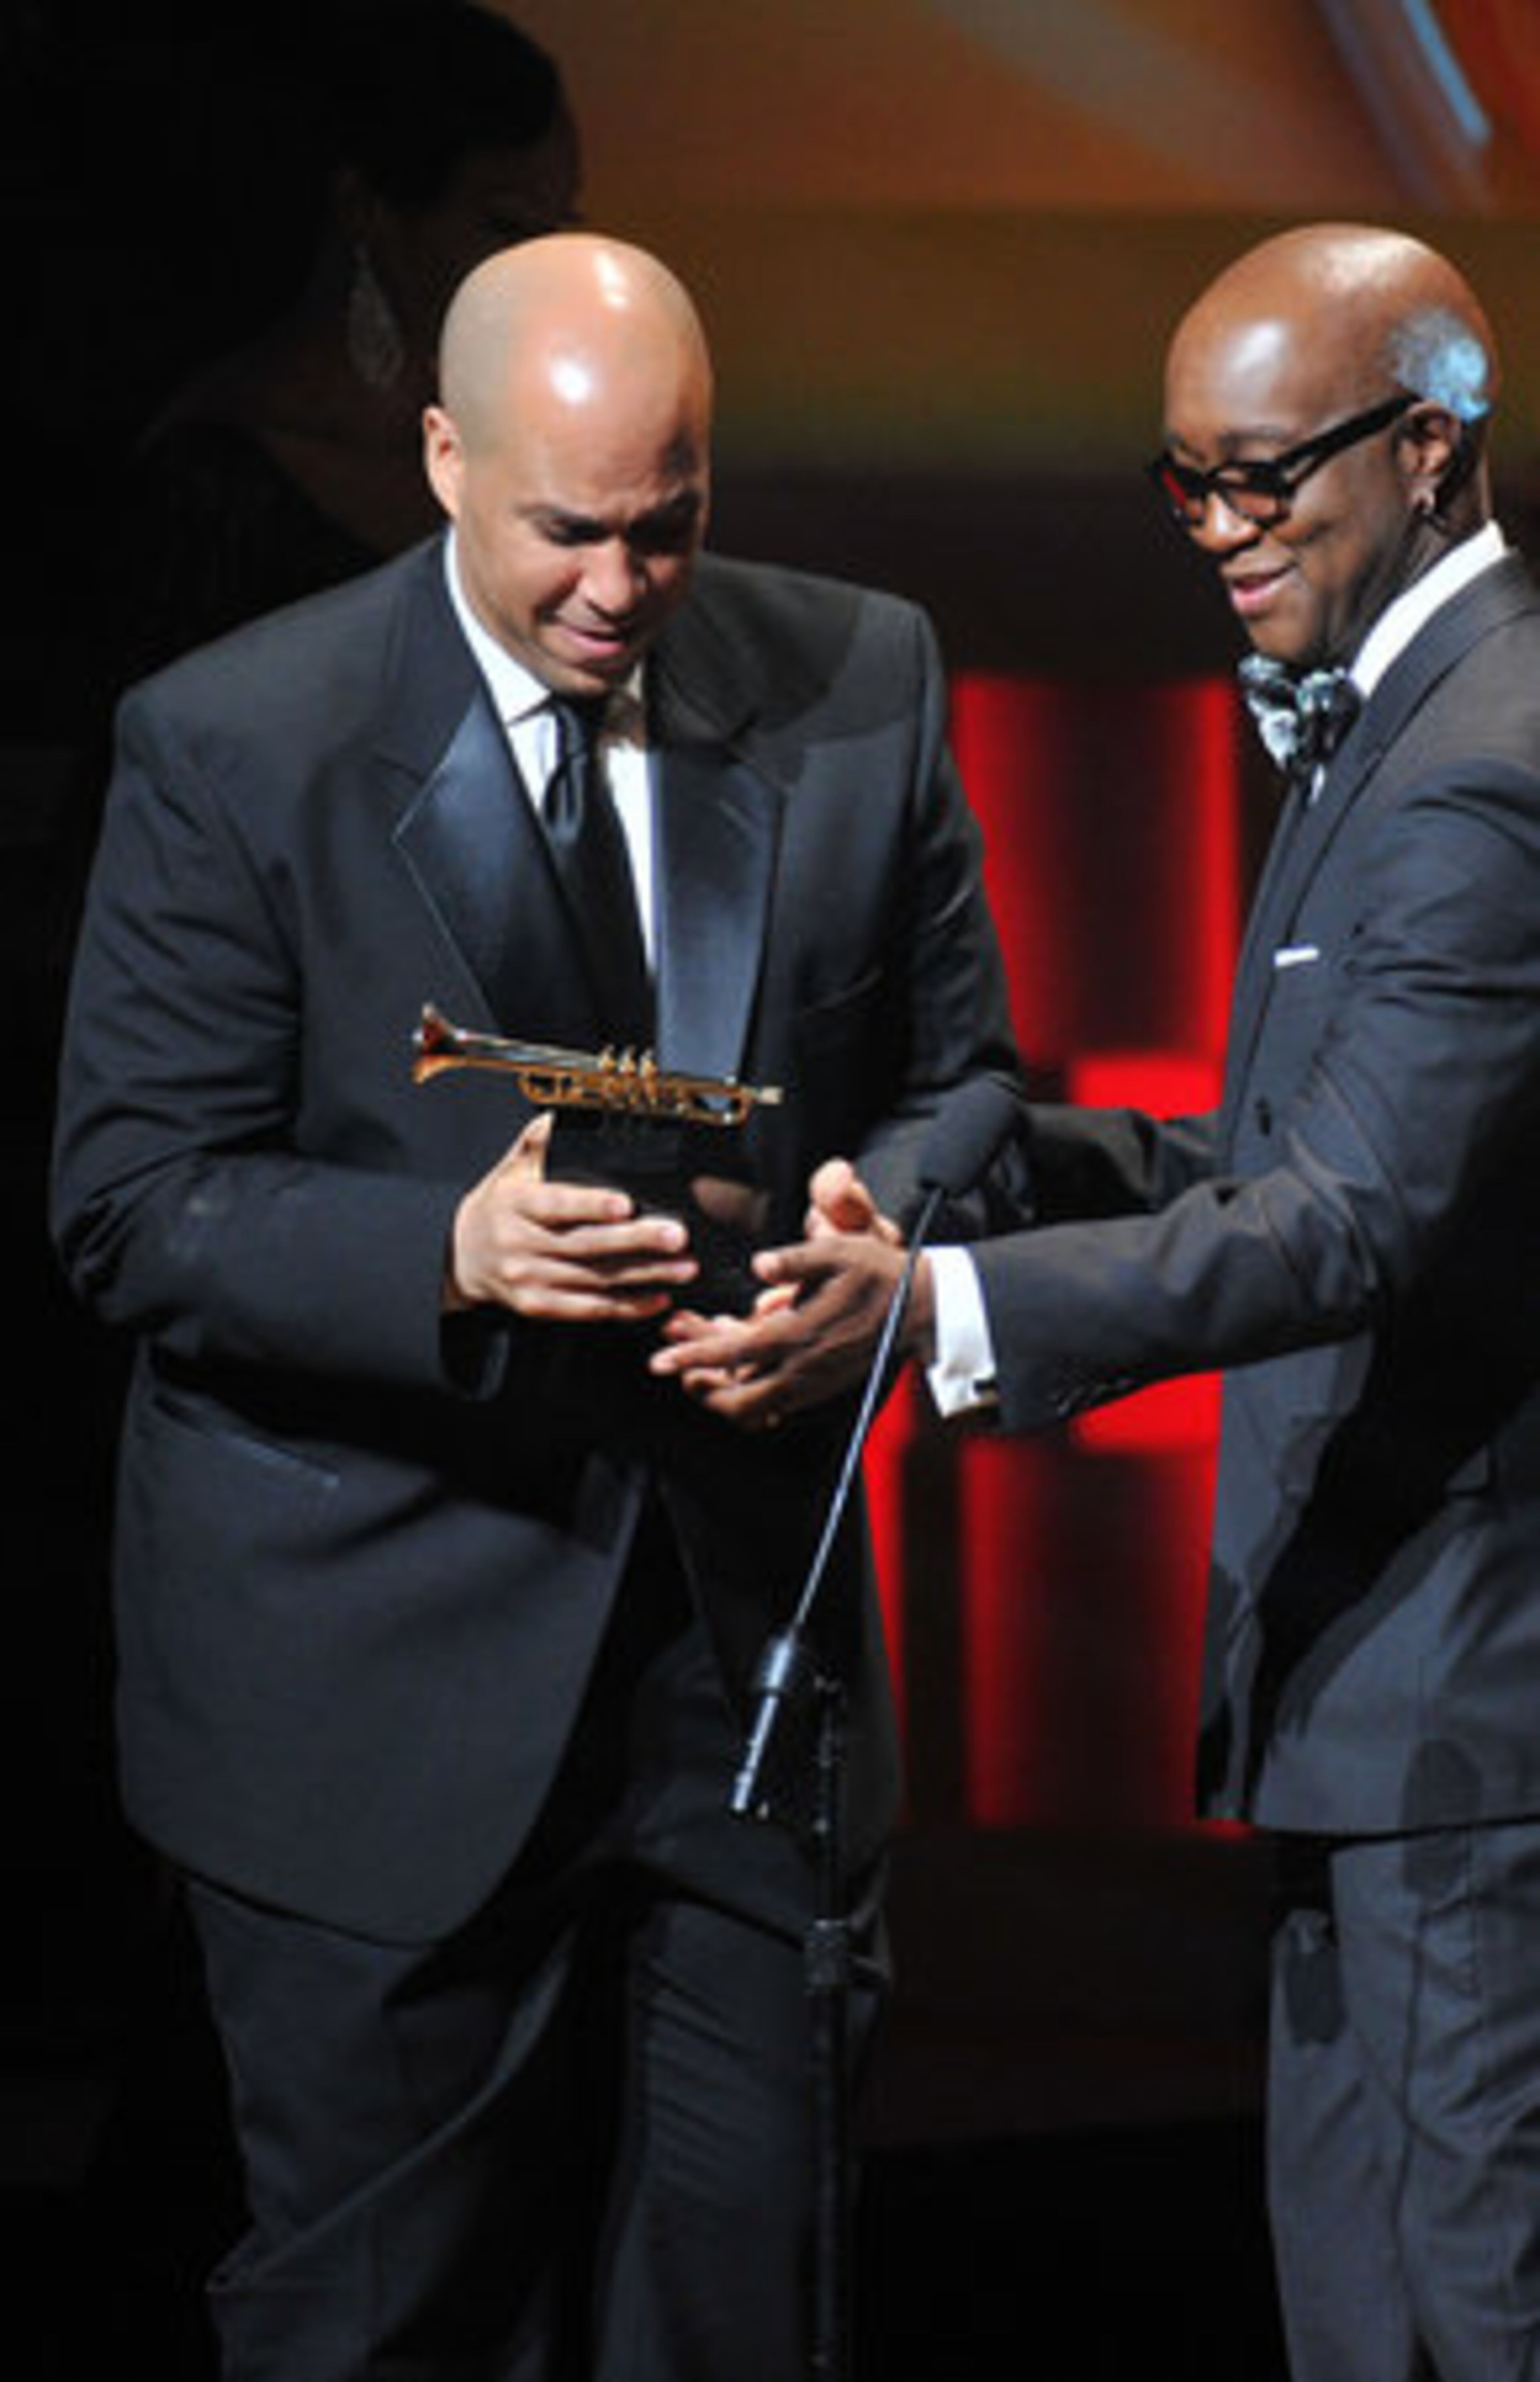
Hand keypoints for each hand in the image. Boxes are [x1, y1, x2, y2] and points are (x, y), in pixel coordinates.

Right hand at [447, 1112, 697, 1322]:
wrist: (460, 1256)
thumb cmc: (498, 1207)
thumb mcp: (509, 1170)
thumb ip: (535, 1143)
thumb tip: (556, 1118)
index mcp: (516, 1205)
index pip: (557, 1204)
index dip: (592, 1206)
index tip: (626, 1204)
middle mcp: (521, 1244)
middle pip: (585, 1245)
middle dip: (637, 1241)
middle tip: (677, 1235)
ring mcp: (529, 1279)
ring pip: (594, 1279)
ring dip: (644, 1276)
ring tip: (683, 1267)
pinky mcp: (538, 1306)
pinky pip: (588, 1309)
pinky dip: (626, 1307)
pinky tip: (658, 1297)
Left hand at [650, 1160, 927, 1428]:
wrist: (922, 1308)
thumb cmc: (880, 1276)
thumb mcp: (841, 1252)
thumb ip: (797, 1259)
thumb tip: (761, 1266)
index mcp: (801, 1334)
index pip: (735, 1352)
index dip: (694, 1355)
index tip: (662, 1357)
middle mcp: (804, 1368)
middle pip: (738, 1400)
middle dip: (700, 1387)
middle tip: (673, 1368)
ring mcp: (814, 1383)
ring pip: (756, 1408)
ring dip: (723, 1392)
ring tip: (699, 1369)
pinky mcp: (822, 1387)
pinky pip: (775, 1402)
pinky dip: (749, 1391)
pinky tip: (738, 1367)